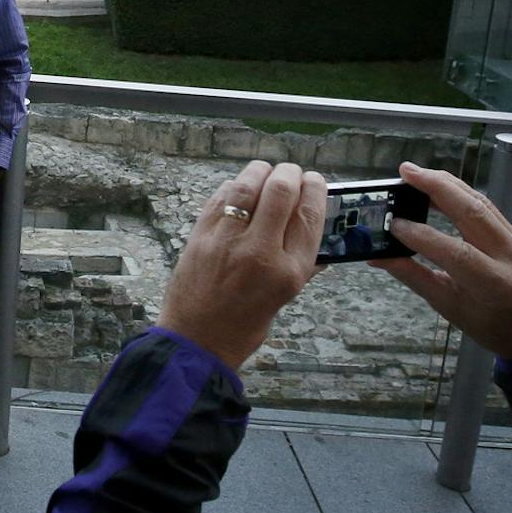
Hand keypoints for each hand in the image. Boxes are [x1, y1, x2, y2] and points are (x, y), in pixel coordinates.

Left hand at [158, 161, 326, 370]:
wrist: (196, 341)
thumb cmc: (244, 325)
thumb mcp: (285, 298)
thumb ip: (301, 263)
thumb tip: (314, 231)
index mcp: (288, 271)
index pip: (309, 215)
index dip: (315, 189)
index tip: (315, 181)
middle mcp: (260, 251)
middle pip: (281, 191)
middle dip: (290, 173)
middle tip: (290, 173)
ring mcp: (226, 240)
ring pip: (247, 185)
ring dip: (260, 171)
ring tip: (266, 172)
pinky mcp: (200, 235)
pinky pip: (221, 197)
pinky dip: (234, 186)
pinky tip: (240, 189)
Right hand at [377, 162, 511, 360]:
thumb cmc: (490, 326)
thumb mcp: (449, 307)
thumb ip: (414, 277)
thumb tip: (378, 257)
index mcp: (494, 285)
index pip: (454, 251)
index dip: (421, 235)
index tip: (392, 223)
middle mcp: (511, 257)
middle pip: (473, 212)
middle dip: (437, 187)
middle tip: (405, 172)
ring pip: (481, 203)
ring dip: (448, 184)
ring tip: (417, 174)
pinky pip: (488, 207)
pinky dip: (461, 193)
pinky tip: (440, 187)